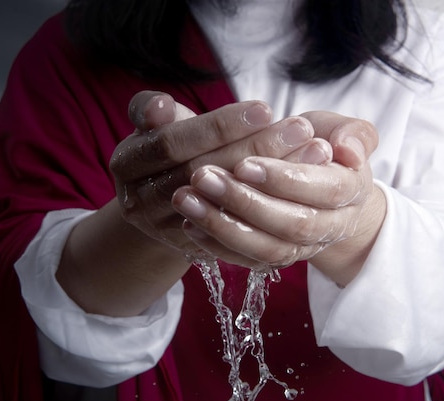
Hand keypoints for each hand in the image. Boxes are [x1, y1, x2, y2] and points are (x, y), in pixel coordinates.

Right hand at [109, 91, 323, 255]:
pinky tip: (307, 188)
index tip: (264, 108)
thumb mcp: (153, 126)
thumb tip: (163, 106)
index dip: (217, 127)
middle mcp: (142, 204)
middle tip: (302, 127)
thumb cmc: (166, 151)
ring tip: (315, 151)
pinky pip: (240, 236)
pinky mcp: (199, 251)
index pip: (173, 144)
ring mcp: (169, 232)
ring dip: (274, 180)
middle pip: (203, 176)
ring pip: (227, 208)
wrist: (159, 204)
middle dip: (255, 150)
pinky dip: (274, 209)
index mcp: (127, 165)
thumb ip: (152, 110)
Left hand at [172, 111, 384, 283]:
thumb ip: (352, 132)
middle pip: (292, 225)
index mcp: (351, 191)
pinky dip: (216, 244)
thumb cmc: (324, 148)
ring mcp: (303, 249)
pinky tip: (188, 223)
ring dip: (223, 225)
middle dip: (245, 202)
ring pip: (267, 249)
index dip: (284, 179)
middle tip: (201, 176)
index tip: (244, 163)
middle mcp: (331, 226)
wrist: (321, 188)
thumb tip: (348, 150)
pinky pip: (247, 261)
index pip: (324, 190)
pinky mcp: (275, 258)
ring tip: (186, 199)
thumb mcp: (339, 130)